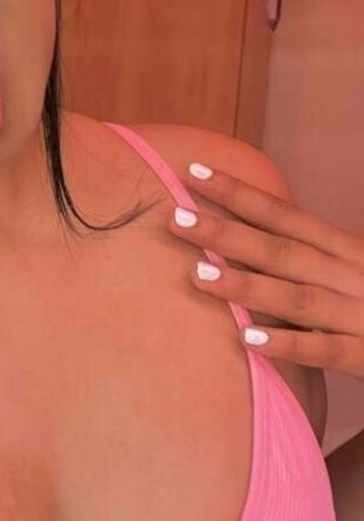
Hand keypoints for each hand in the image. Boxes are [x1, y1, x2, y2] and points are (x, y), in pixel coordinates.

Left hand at [166, 163, 363, 379]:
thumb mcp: (354, 272)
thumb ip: (313, 258)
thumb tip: (250, 241)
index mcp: (347, 251)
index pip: (285, 215)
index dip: (240, 193)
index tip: (193, 171)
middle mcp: (354, 274)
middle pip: (282, 249)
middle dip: (227, 232)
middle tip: (175, 217)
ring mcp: (363, 314)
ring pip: (298, 297)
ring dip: (247, 285)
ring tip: (197, 274)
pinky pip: (326, 349)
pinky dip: (289, 343)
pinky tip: (249, 340)